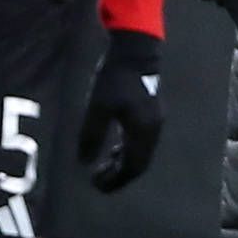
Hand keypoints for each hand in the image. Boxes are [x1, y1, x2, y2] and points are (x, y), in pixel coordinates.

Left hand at [83, 30, 164, 191]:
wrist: (136, 51)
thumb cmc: (116, 79)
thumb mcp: (99, 107)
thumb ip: (92, 135)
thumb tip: (84, 162)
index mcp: (143, 132)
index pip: (133, 167)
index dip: (116, 180)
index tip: (98, 186)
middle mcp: (153, 130)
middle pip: (138, 163)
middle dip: (118, 175)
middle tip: (97, 182)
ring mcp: (154, 121)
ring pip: (139, 152)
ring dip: (121, 163)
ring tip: (102, 168)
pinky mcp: (150, 113)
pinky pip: (139, 141)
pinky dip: (125, 150)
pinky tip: (112, 148)